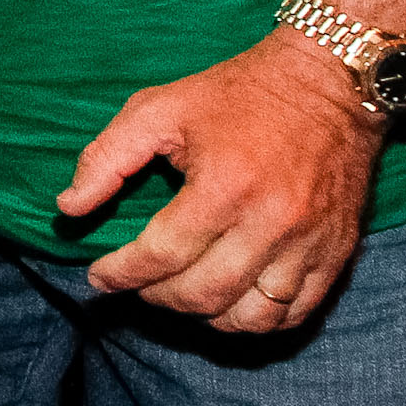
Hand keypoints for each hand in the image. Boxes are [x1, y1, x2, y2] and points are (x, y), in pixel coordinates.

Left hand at [62, 29, 384, 331]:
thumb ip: (106, 158)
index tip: (98, 278)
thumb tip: (68, 208)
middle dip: (156, 297)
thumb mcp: (158, 107)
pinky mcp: (337, 253)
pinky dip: (256, 321)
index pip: (162, 255)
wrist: (327, 84)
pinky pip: (294, 313)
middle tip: (135, 284)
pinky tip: (228, 303)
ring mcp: (310, 243)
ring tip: (178, 294)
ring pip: (250, 317)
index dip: (121, 274)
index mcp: (224, 185)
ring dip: (205, 316)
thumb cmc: (234, 93)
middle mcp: (271, 223)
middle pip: (204, 294)